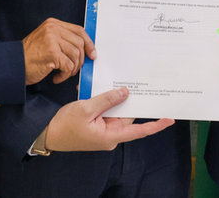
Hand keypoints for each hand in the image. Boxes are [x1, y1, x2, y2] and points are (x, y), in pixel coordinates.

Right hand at [21, 18, 95, 84]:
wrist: (13, 65)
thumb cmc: (29, 56)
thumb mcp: (47, 41)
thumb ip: (63, 40)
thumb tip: (85, 49)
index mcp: (53, 24)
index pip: (79, 30)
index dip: (88, 43)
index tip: (92, 54)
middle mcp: (53, 28)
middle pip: (80, 43)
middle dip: (80, 60)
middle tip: (73, 69)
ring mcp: (52, 39)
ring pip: (76, 55)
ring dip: (72, 69)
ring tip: (63, 74)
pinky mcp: (52, 52)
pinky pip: (68, 66)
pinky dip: (65, 75)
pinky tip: (56, 78)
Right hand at [44, 88, 173, 151]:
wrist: (47, 133)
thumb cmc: (65, 125)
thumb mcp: (86, 108)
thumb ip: (107, 100)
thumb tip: (126, 92)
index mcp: (111, 136)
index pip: (139, 131)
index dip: (156, 125)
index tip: (170, 119)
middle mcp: (111, 134)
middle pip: (128, 116)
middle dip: (135, 101)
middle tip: (146, 85)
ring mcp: (104, 130)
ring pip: (118, 111)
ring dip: (119, 98)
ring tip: (124, 82)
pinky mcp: (98, 124)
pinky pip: (108, 111)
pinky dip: (109, 100)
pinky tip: (109, 88)